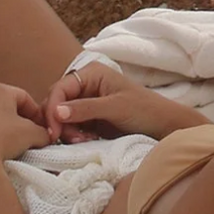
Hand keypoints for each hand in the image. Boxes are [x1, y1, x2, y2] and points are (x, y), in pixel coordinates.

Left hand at [0, 82, 51, 170]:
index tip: (42, 127)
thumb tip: (45, 136)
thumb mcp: (33, 134)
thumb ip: (43, 131)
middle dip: (19, 121)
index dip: (37, 113)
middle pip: (7, 107)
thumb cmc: (2, 140)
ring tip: (11, 146)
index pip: (25, 98)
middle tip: (28, 136)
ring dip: (2, 130)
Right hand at [43, 62, 184, 142]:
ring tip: (85, 140)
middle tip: (72, 139)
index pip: (59, 89)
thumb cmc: (143, 110)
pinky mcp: (88, 119)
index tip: (54, 132)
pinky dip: (73, 136)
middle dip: (59, 122)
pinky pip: (70, 127)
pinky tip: (87, 141)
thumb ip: (86, 109)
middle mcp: (85, 85)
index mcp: (91, 73)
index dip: (52, 109)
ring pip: (60, 117)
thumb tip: (56, 111)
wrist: (161, 126)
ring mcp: (85, 102)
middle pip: (56, 103)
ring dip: (67, 132)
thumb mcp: (115, 108)